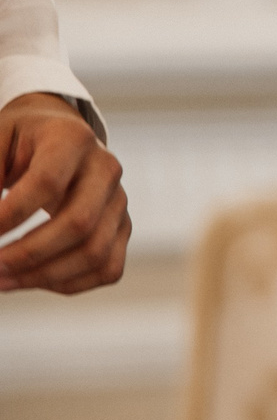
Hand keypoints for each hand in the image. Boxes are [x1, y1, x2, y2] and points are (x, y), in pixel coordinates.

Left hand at [0, 93, 128, 293]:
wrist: (57, 135)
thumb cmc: (19, 141)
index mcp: (72, 139)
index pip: (47, 184)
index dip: (9, 216)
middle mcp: (106, 169)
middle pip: (79, 223)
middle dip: (28, 254)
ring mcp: (119, 201)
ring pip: (96, 252)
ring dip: (44, 276)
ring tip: (4, 281)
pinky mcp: (122, 227)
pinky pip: (107, 268)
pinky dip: (70, 283)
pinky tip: (33, 279)